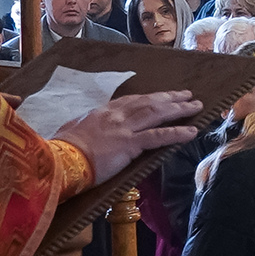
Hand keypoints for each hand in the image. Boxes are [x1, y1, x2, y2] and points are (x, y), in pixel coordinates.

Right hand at [60, 88, 206, 187]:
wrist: (58, 160)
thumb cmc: (62, 150)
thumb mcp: (74, 132)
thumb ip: (88, 129)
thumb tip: (92, 133)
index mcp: (102, 112)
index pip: (132, 101)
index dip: (150, 98)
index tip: (162, 96)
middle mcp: (115, 115)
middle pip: (149, 102)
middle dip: (170, 98)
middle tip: (187, 95)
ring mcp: (123, 128)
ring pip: (157, 114)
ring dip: (179, 110)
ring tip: (196, 107)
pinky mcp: (129, 143)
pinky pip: (158, 137)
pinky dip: (177, 133)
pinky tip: (192, 132)